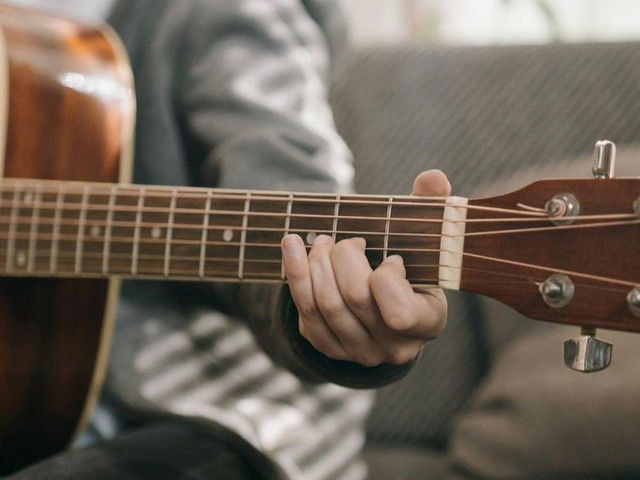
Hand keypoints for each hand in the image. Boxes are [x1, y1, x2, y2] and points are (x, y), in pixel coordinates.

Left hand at [281, 170, 450, 366]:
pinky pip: (305, 312)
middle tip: (347, 240)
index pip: (399, 313)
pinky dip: (295, 272)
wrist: (387, 304)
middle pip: (355, 299)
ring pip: (326, 305)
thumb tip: (434, 177)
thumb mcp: (425, 240)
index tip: (391, 258)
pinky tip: (291, 244)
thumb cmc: (410, 266)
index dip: (386, 278)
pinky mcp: (330, 347)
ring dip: (318, 263)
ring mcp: (360, 352)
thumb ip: (430, 207)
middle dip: (344, 257)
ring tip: (323, 241)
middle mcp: (394, 347)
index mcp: (427, 323)